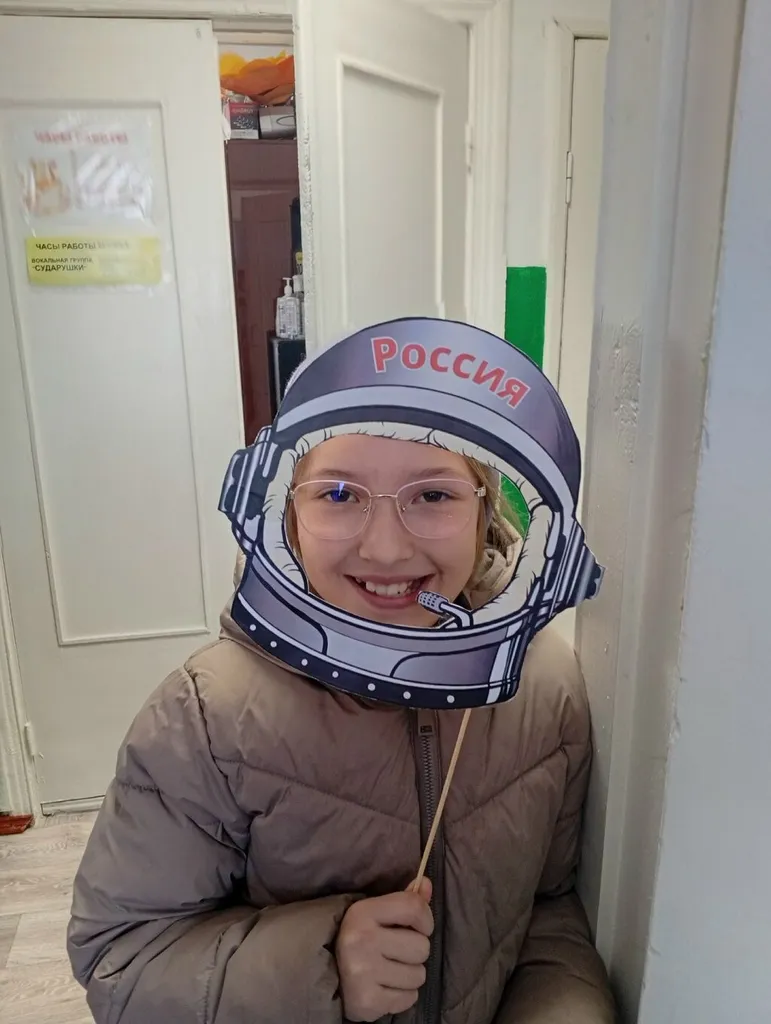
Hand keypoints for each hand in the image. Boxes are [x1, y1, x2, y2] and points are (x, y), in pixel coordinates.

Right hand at [336, 878, 433, 1021]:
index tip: (419, 927)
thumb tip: (426, 883)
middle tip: (398, 952)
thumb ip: (404, 900)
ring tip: (391, 970)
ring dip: (410, 975)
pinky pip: (410, 998)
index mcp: (363, 912)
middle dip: (415, 951)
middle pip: (422, 946)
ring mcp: (363, 972)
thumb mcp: (377, 913)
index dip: (425, 918)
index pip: (413, 907)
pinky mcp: (368, 1001)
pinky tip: (386, 986)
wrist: (329, 976)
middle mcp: (362, 940)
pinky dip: (403, 995)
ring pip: (419, 975)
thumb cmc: (361, 939)